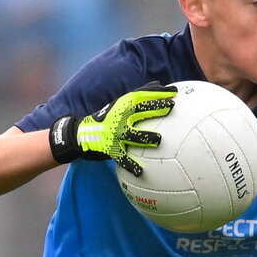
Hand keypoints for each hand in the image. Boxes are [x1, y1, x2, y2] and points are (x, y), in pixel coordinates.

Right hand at [49, 83, 176, 174]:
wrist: (82, 134)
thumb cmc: (107, 119)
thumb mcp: (121, 104)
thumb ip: (139, 96)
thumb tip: (159, 84)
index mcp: (122, 106)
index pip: (142, 96)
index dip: (157, 93)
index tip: (174, 92)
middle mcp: (119, 118)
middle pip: (139, 111)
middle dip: (155, 108)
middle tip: (172, 107)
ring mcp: (115, 134)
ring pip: (132, 135)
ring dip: (146, 137)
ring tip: (159, 140)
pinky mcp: (110, 149)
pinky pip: (123, 158)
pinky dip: (131, 165)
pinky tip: (141, 172)